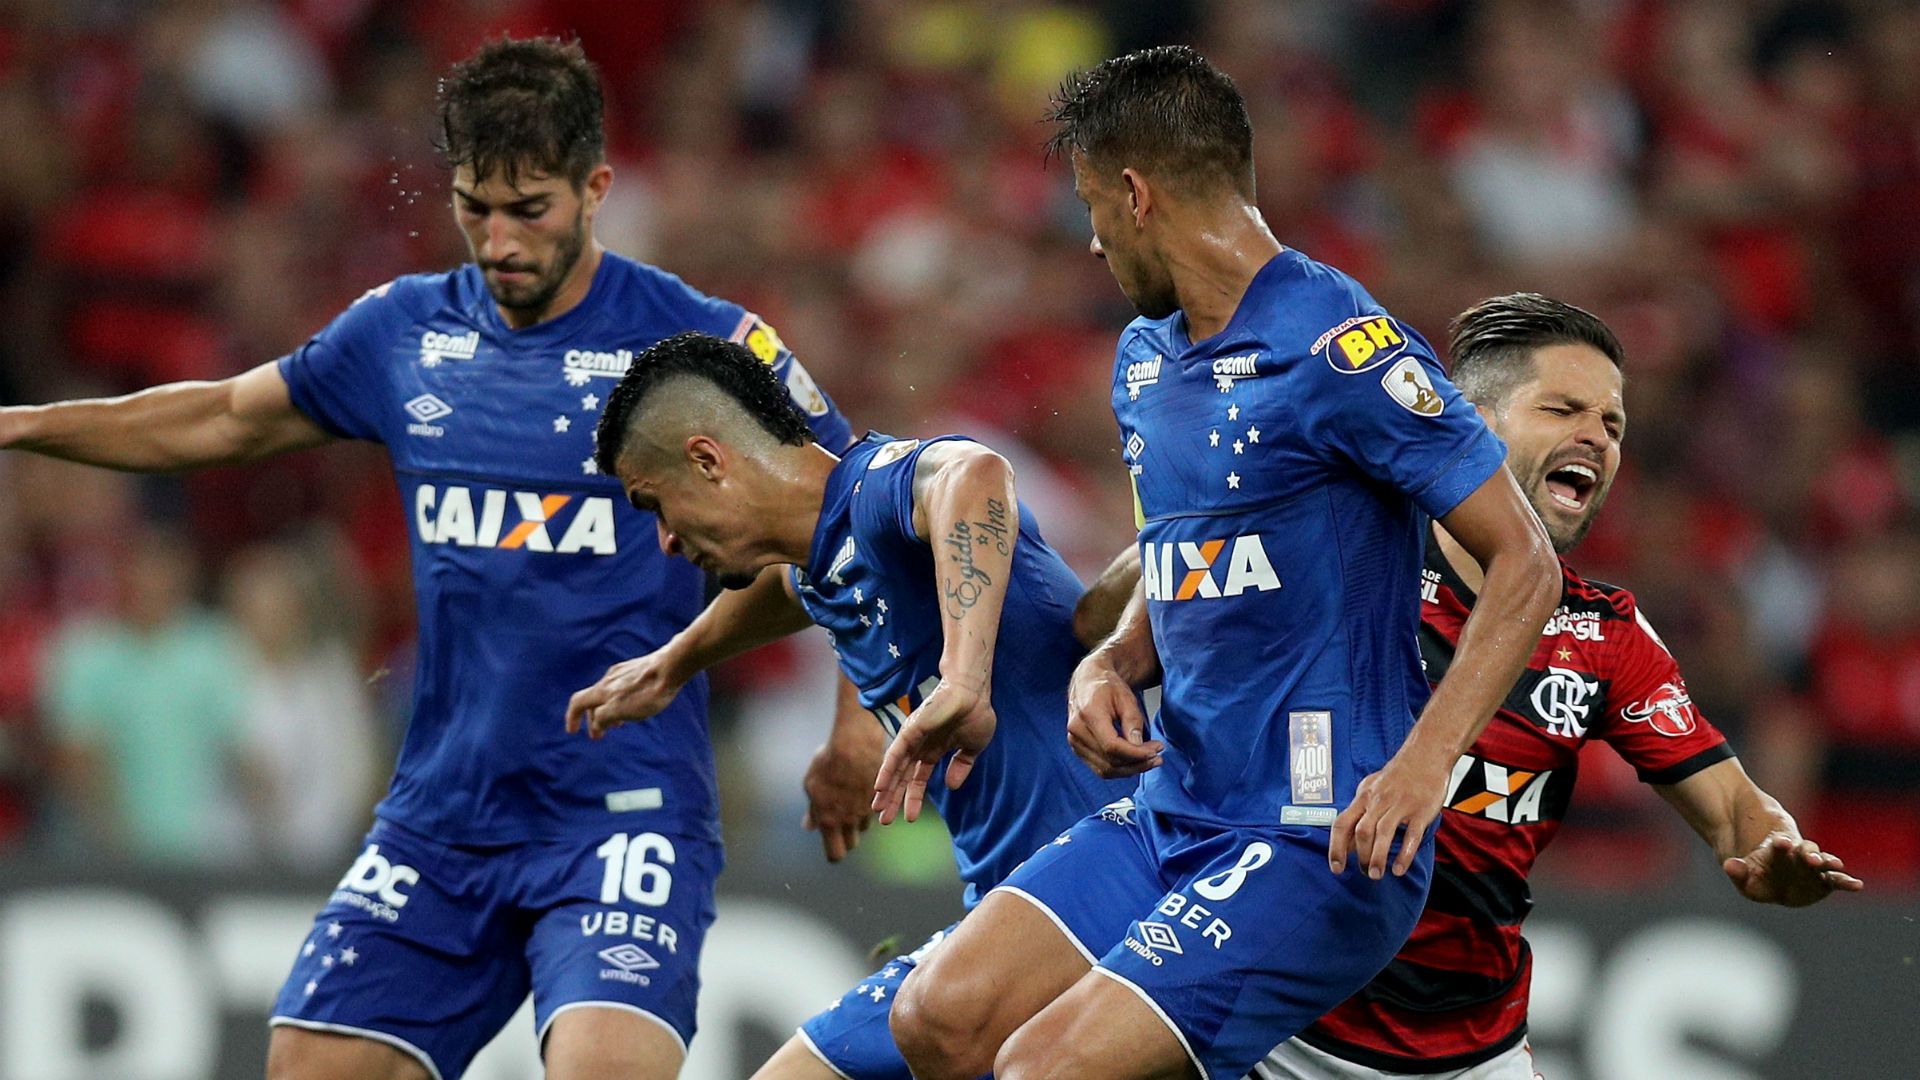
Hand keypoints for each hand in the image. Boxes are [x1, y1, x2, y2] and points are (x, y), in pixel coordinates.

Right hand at [565, 649, 690, 738]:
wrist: (672, 666)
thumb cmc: (648, 691)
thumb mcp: (620, 710)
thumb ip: (603, 718)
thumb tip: (596, 724)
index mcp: (602, 690)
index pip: (577, 703)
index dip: (572, 718)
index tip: (572, 731)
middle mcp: (609, 679)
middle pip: (593, 700)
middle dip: (593, 718)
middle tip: (600, 734)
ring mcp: (624, 672)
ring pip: (609, 693)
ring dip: (608, 710)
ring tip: (619, 723)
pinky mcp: (639, 669)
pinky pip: (622, 687)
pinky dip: (621, 700)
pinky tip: (635, 704)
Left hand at [803, 720, 883, 862]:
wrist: (855, 745)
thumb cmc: (827, 764)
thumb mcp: (811, 785)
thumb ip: (813, 810)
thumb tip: (809, 826)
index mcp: (831, 821)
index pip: (835, 854)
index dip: (833, 853)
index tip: (830, 844)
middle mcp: (851, 820)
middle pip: (850, 843)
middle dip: (844, 838)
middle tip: (836, 822)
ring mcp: (867, 809)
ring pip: (862, 826)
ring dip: (855, 820)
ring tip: (847, 799)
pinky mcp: (879, 798)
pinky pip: (872, 809)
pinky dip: (866, 805)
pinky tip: (858, 788)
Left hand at [871, 680, 995, 824]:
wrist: (974, 693)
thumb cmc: (975, 713)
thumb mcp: (973, 747)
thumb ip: (962, 766)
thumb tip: (952, 786)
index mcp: (934, 750)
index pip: (919, 779)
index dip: (914, 798)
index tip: (909, 818)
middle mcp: (919, 746)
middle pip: (902, 778)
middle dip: (893, 799)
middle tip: (883, 820)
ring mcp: (913, 738)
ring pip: (895, 769)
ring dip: (886, 789)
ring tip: (877, 809)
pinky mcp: (910, 730)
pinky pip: (895, 754)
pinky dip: (886, 770)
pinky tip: (879, 786)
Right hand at [1065, 651, 1161, 778]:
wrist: (1088, 682)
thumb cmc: (1107, 686)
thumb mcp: (1126, 698)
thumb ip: (1133, 722)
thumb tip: (1139, 747)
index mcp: (1088, 714)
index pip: (1112, 746)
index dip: (1135, 754)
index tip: (1155, 752)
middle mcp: (1077, 731)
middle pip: (1109, 761)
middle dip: (1137, 763)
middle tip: (1157, 758)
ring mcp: (1075, 742)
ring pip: (1105, 770)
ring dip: (1130, 770)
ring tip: (1149, 761)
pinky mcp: (1077, 749)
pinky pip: (1100, 768)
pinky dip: (1119, 769)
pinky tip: (1134, 762)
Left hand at [1329, 745, 1450, 878]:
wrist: (1425, 755)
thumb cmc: (1396, 776)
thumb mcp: (1371, 788)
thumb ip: (1359, 812)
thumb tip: (1347, 841)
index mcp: (1364, 797)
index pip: (1342, 824)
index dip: (1336, 847)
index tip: (1336, 867)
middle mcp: (1379, 801)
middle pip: (1362, 831)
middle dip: (1360, 856)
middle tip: (1365, 873)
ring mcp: (1400, 806)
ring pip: (1383, 833)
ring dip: (1377, 858)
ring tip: (1376, 874)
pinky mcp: (1421, 811)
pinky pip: (1411, 836)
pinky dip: (1404, 854)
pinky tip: (1399, 869)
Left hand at [1723, 832, 1862, 906]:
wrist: (1766, 873)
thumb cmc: (1754, 874)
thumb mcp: (1741, 873)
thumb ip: (1736, 871)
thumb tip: (1729, 865)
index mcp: (1776, 850)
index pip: (1780, 844)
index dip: (1781, 843)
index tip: (1783, 842)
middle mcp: (1796, 855)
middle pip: (1804, 851)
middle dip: (1808, 853)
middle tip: (1809, 857)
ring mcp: (1810, 867)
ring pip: (1821, 861)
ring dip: (1824, 863)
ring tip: (1832, 864)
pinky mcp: (1822, 881)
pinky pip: (1834, 881)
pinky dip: (1845, 882)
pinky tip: (1857, 885)